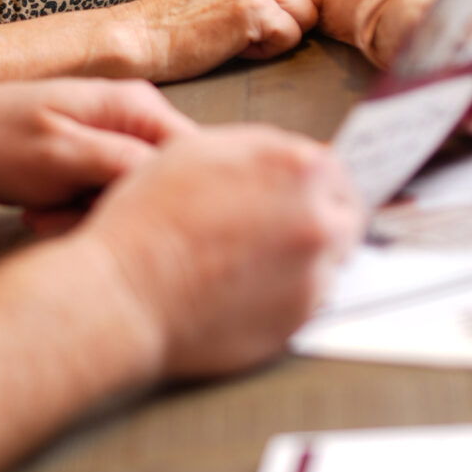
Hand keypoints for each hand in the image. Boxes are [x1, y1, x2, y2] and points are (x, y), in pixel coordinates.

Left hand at [0, 77, 194, 215]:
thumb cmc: (0, 138)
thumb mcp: (60, 154)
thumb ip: (118, 161)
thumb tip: (173, 174)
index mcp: (135, 105)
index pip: (191, 155)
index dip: (169, 197)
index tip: (124, 216)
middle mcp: (137, 119)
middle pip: (162, 184)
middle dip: (115, 210)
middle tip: (64, 215)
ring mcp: (122, 140)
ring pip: (134, 199)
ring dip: (90, 216)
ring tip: (45, 212)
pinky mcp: (105, 163)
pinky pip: (112, 201)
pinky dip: (79, 214)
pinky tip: (45, 211)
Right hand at [77, 127, 362, 384]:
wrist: (125, 293)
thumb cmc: (147, 222)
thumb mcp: (198, 151)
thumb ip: (258, 150)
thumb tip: (291, 160)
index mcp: (298, 168)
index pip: (335, 169)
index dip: (310, 182)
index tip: (298, 193)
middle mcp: (318, 221)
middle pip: (345, 215)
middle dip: (317, 218)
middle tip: (275, 229)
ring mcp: (314, 275)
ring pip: (330, 261)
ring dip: (303, 258)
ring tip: (247, 260)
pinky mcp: (300, 320)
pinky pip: (309, 300)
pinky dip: (285, 293)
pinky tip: (242, 286)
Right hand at [106, 0, 322, 82]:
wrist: (140, 37)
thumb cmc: (182, 18)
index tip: (259, 10)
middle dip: (289, 17)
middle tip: (244, 24)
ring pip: (308, 14)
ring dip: (278, 35)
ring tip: (238, 33)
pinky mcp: (251, 7)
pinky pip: (291, 37)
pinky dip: (267, 51)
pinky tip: (234, 44)